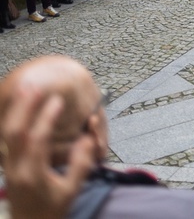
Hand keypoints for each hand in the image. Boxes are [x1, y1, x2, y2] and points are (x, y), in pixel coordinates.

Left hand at [0, 87, 95, 218]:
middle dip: (22, 108)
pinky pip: (5, 139)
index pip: (36, 140)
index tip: (57, 100)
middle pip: (14, 132)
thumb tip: (87, 139)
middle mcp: (16, 168)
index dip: (46, 118)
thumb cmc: (52, 212)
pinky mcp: (7, 167)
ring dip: (14, 111)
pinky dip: (12, 121)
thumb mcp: (71, 191)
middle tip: (33, 86)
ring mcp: (8, 167)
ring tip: (23, 90)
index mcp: (32, 174)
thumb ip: (80, 164)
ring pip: (6, 134)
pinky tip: (17, 109)